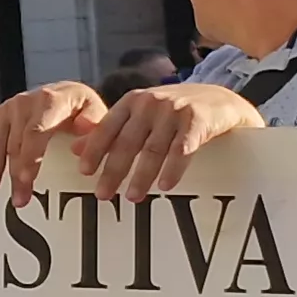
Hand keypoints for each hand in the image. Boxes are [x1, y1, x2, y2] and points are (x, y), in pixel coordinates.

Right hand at [0, 82, 115, 200]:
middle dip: (15, 174)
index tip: (26, 179)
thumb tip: (78, 150)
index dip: (29, 157)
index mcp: (50, 101)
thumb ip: (93, 131)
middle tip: (19, 200)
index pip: (36, 132)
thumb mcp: (98, 114)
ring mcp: (9, 109)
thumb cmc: (83, 107)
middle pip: (16, 143)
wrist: (68, 91)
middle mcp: (25, 103)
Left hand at [64, 83, 262, 199]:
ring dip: (141, 175)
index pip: (107, 127)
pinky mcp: (198, 120)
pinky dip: (173, 169)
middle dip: (114, 170)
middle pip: (127, 142)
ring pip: (153, 149)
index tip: (85, 173)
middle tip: (103, 194)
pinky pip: (182, 149)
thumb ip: (112, 129)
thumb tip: (74, 150)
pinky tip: (165, 186)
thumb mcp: (142, 114)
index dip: (94, 150)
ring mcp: (175, 111)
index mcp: (133, 101)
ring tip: (133, 197)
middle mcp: (151, 103)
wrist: (222, 100)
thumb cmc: (177, 111)